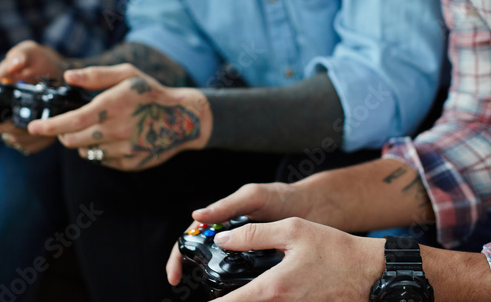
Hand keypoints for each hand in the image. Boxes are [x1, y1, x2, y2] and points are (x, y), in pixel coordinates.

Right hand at [0, 40, 63, 154]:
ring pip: (10, 138)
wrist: (59, 74)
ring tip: (45, 120)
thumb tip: (12, 66)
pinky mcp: (26, 132)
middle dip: (10, 125)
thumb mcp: (31, 51)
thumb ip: (21, 55)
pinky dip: (39, 141)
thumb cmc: (40, 60)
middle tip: (32, 117)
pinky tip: (51, 129)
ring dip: (27, 134)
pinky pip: (27, 145)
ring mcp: (11, 121)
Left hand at [28, 64, 210, 170]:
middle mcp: (117, 130)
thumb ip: (95, 76)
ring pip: (86, 151)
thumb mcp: (127, 74)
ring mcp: (124, 150)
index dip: (50, 126)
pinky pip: (102, 160)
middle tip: (69, 125)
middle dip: (63, 134)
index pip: (72, 121)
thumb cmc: (151, 93)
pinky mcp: (129, 163)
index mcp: (113, 106)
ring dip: (82, 143)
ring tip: (97, 129)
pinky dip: (100, 151)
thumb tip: (67, 77)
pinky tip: (113, 138)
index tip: (34, 126)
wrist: (183, 119)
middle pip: (73, 140)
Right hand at [167, 182, 317, 283]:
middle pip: (202, 258)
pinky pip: (244, 279)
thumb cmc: (282, 197)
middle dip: (192, 273)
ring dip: (215, 282)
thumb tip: (197, 216)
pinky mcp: (261, 266)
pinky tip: (243, 295)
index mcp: (222, 220)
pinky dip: (239, 288)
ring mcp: (245, 253)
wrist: (315, 210)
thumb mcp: (253, 197)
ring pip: (221, 271)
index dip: (179, 256)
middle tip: (188, 289)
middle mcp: (230, 238)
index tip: (175, 276)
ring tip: (217, 296)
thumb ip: (228, 205)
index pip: (191, 238)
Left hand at [199, 219, 383, 301]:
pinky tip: (264, 289)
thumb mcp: (293, 230)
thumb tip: (223, 239)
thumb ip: (254, 234)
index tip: (197, 299)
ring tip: (239, 287)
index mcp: (272, 289)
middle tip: (220, 288)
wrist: (372, 274)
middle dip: (227, 300)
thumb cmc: (336, 250)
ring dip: (247, 297)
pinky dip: (266, 300)